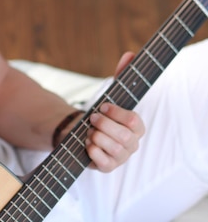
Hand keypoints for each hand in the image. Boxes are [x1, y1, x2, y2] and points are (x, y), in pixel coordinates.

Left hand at [85, 52, 144, 171]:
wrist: (83, 134)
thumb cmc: (102, 116)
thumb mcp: (110, 95)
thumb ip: (121, 76)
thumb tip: (129, 53)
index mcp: (137, 127)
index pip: (134, 120)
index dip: (116, 113)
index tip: (102, 106)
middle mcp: (133, 144)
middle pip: (123, 136)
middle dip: (104, 125)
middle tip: (92, 118)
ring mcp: (122, 158)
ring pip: (113, 149)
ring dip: (97, 137)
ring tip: (89, 132)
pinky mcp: (109, 168)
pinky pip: (104, 163)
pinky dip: (93, 151)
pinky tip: (87, 144)